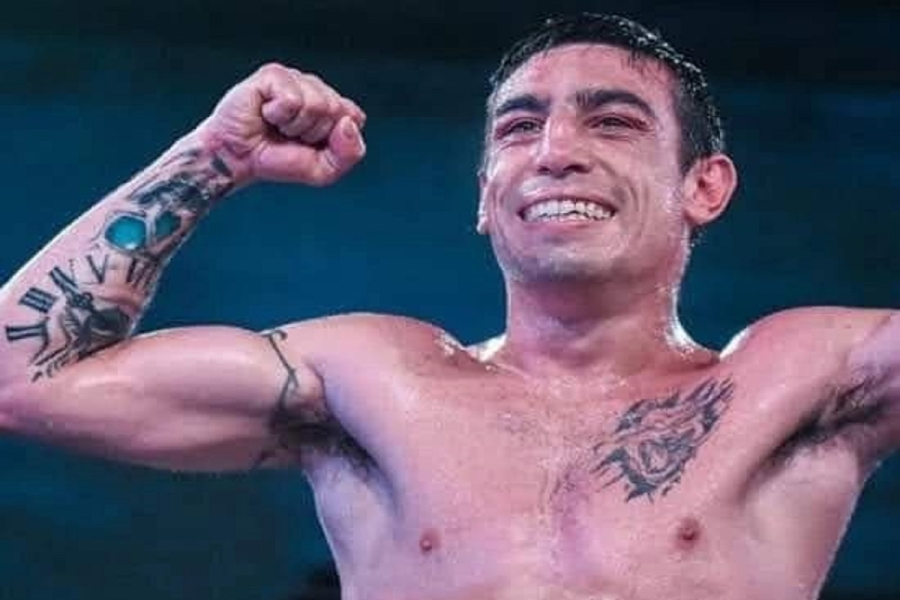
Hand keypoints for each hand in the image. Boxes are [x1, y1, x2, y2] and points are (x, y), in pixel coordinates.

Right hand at [198, 63, 366, 186]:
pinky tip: (265, 114)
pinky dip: (278, 116)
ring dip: (295, 126)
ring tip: (277, 126)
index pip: (355, 118)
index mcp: (331, 107)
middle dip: (314, 134)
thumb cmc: (278, 161)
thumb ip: (349, 153)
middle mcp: (316, 88)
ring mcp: (295, 78)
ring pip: (317, 104)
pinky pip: (293, 100)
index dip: (335, 140)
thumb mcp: (324, 170)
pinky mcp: (273, 75)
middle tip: (290, 137)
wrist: (237, 160)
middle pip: (338, 111)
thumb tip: (347, 123)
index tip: (311, 146)